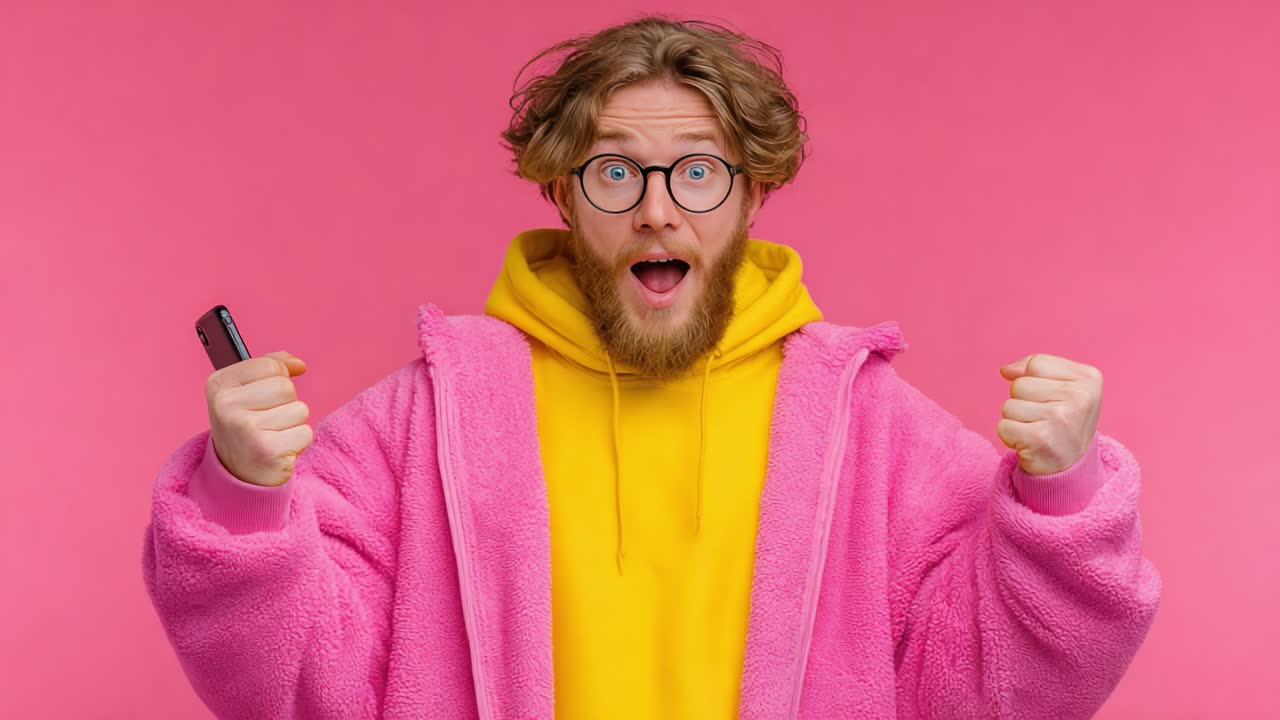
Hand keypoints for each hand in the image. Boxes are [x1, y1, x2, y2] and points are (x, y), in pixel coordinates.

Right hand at [205, 350, 312, 486]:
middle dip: (286, 403)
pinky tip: (278, 450)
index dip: (279, 377)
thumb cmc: (247, 427)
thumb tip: (299, 365)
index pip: (270, 365)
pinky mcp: (267, 450)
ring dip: (293, 423)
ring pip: (299, 409)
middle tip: (267, 421)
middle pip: (286, 387)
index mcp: (219, 384)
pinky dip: (298, 442)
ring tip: (272, 435)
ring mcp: (245, 428)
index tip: (266, 394)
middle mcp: (226, 405)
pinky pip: (305, 432)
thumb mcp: (246, 391)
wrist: (238, 474)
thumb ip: (271, 367)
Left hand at [996, 354, 1101, 475]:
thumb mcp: (1062, 386)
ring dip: (1016, 420)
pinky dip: (1010, 436)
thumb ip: (1035, 369)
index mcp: (1089, 379)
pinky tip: (1030, 443)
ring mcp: (1061, 418)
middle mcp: (1079, 397)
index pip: (1036, 363)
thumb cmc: (1063, 421)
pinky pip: (1003, 426)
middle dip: (1024, 401)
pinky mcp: (1041, 439)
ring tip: (1037, 430)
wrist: (1071, 466)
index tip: (1051, 399)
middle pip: (1020, 384)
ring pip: (1009, 406)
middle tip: (1044, 419)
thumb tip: (1005, 370)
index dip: (1033, 381)